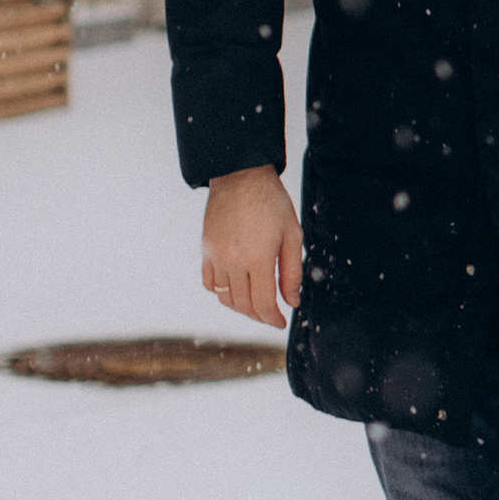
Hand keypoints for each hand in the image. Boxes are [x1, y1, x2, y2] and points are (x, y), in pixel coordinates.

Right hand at [203, 165, 301, 330]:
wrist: (241, 177)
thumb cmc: (272, 203)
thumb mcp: (292, 235)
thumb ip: (292, 272)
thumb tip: (292, 301)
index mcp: (258, 258)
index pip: (263, 303)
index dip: (272, 319)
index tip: (280, 323)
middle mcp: (233, 261)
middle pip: (243, 305)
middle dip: (259, 316)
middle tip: (271, 316)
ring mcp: (215, 256)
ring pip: (225, 298)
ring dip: (241, 308)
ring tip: (255, 305)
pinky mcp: (206, 250)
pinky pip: (209, 283)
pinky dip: (221, 293)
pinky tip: (235, 290)